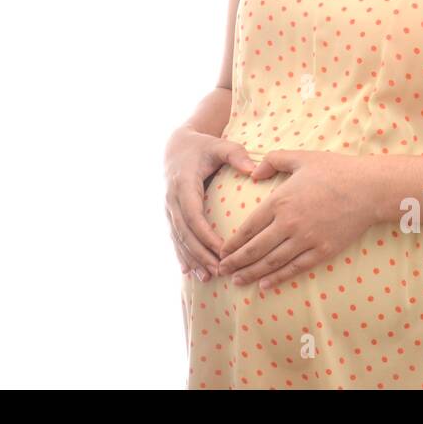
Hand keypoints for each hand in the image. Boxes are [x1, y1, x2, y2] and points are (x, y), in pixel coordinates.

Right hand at [164, 128, 255, 281]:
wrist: (177, 147)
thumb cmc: (203, 147)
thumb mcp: (220, 145)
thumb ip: (236, 154)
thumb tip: (253, 169)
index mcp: (183, 184)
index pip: (194, 215)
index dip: (206, 236)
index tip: (223, 251)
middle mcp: (172, 199)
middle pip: (185, 232)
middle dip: (201, 254)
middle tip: (219, 271)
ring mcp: (168, 208)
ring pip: (178, 238)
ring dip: (191, 259)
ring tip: (207, 278)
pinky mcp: (170, 214)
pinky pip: (175, 237)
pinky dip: (182, 255)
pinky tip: (189, 272)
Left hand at [217, 149, 381, 290]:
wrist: (368, 188)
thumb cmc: (334, 170)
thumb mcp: (300, 157)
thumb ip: (272, 161)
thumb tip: (253, 173)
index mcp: (280, 201)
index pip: (248, 227)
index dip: (232, 243)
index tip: (221, 251)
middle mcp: (289, 223)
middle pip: (255, 249)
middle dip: (236, 262)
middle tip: (221, 271)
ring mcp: (306, 239)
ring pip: (272, 262)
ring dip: (252, 273)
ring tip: (237, 281)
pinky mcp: (322, 251)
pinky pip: (295, 268)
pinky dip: (278, 278)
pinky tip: (265, 285)